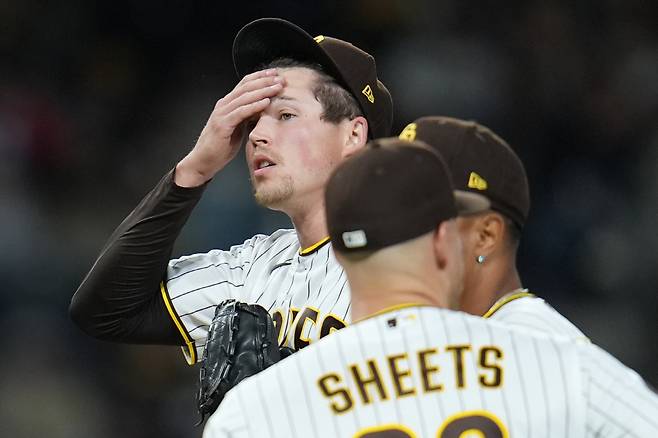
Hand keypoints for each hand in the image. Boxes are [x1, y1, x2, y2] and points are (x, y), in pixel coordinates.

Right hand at [175, 69, 283, 186]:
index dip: (260, 77)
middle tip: (281, 78)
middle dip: (265, 81)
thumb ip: (248, 116)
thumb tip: (263, 109)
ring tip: (277, 87)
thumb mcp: (238, 127)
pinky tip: (266, 102)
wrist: (204, 161)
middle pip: (246, 86)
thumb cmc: (221, 146)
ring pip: (245, 97)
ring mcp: (222, 113)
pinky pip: (241, 112)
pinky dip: (254, 106)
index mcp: (227, 104)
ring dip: (263, 90)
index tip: (276, 74)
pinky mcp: (223, 124)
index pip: (245, 84)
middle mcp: (224, 105)